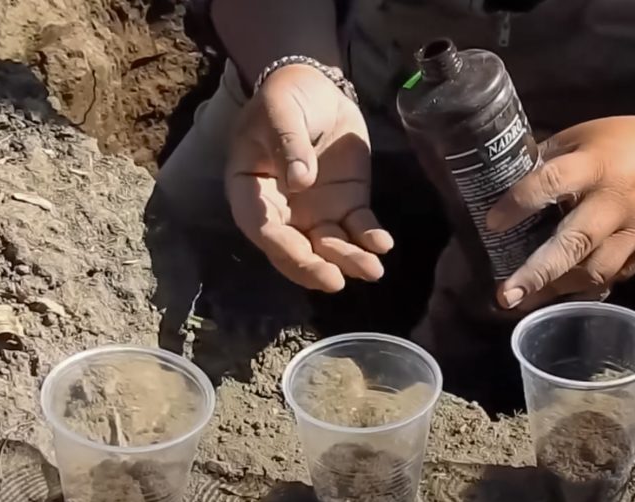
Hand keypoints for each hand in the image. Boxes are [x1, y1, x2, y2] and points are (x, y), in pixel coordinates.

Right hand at [225, 64, 393, 292]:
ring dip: (348, 260)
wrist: (314, 87)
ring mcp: (314, 211)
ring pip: (329, 245)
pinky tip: (382, 244)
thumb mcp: (279, 113)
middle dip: (316, 267)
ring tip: (372, 269)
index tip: (307, 262)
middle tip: (337, 281)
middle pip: (296, 248)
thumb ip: (287, 144)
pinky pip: (356, 228)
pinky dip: (369, 239)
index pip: (265, 230)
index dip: (284, 250)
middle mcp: (281, 212)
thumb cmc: (284, 99)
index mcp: (251, 193)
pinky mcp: (344, 204)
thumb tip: (299, 180)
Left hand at [485, 113, 634, 309]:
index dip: (520, 203)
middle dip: (537, 272)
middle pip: (575, 242)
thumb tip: (498, 188)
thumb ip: (544, 163)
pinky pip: (612, 276)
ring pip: (595, 270)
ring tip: (522, 301)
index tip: (491, 224)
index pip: (553, 182)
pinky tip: (556, 297)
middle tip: (505, 296)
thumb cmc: (616, 141)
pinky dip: (582, 290)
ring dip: (555, 289)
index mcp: (595, 164)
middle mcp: (616, 200)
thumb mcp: (577, 137)